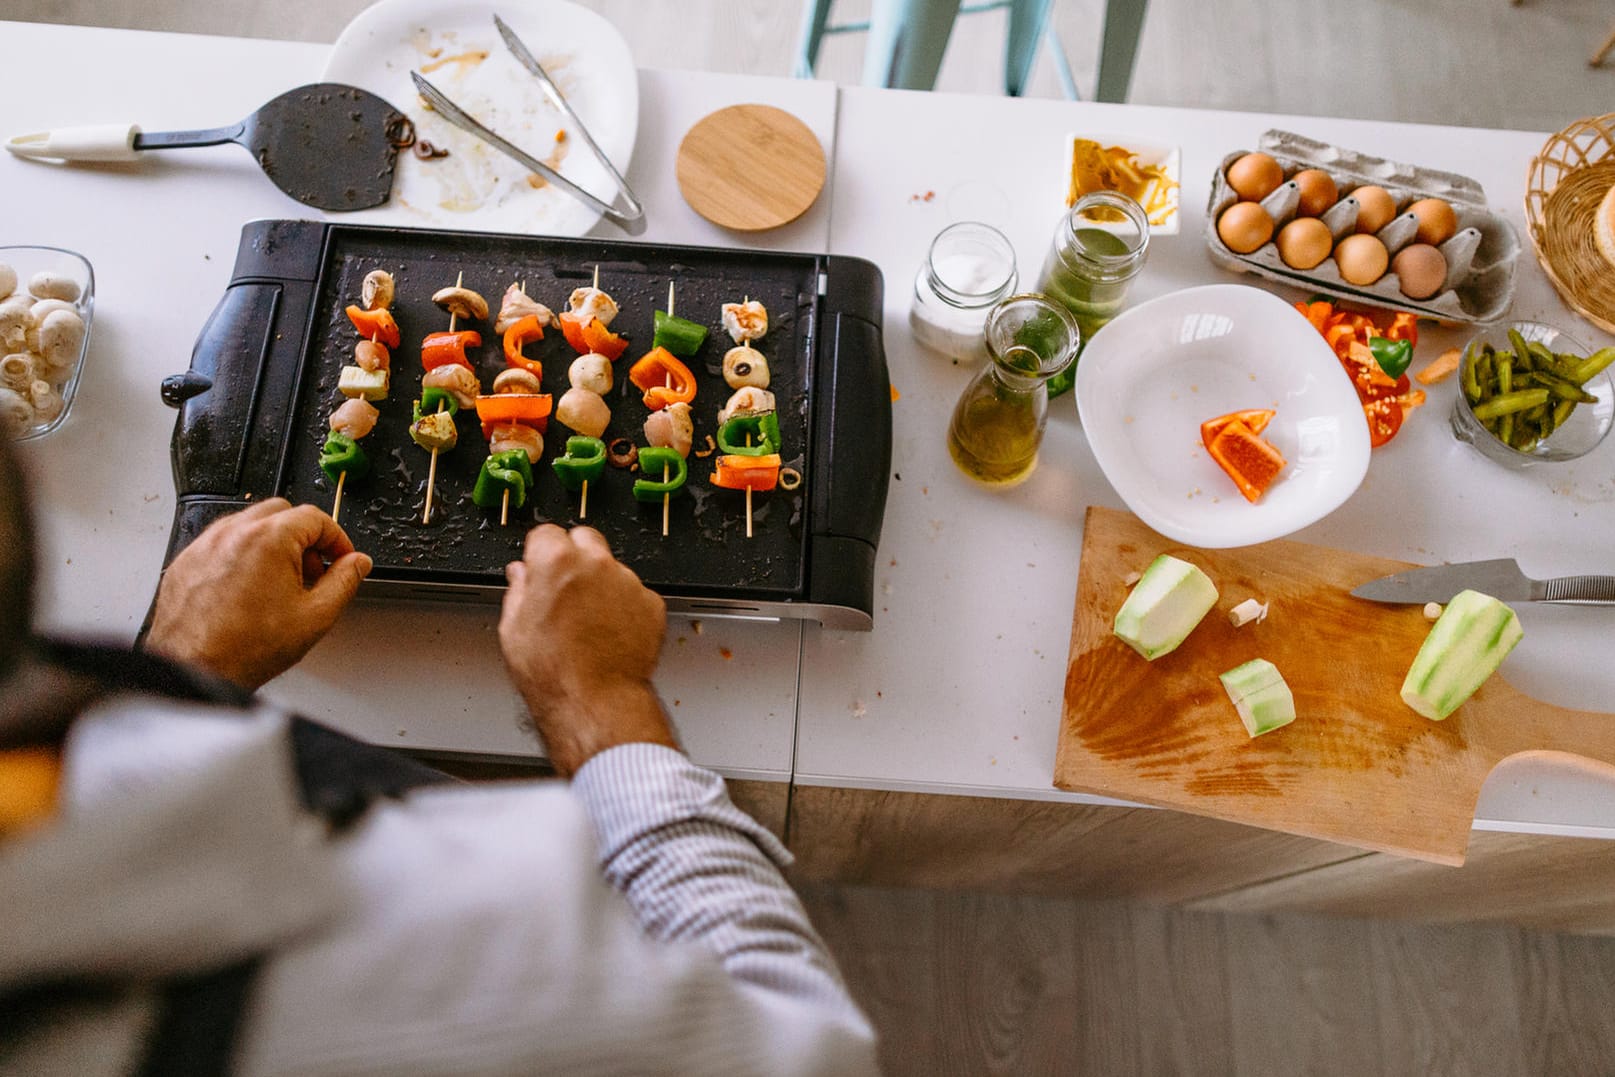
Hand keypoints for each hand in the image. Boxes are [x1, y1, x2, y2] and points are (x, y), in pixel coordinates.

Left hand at [145, 499, 371, 690]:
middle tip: (313, 569)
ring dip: (273, 543)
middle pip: (282, 513)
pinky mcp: (188, 560)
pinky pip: (223, 543)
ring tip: (280, 582)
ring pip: (250, 524)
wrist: (195, 668)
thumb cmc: (246, 648)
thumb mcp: (315, 616)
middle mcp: (234, 533)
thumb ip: (344, 581)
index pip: (315, 517)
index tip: (341, 557)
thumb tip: (357, 563)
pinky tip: (250, 588)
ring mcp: (206, 544)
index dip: (337, 538)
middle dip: (304, 537)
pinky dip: (242, 554)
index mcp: (269, 539)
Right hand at [499, 524, 676, 775]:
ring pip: (612, 568)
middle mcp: (597, 564)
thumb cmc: (554, 673)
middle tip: (565, 588)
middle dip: (574, 556)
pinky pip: (635, 595)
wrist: (595, 702)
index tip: (539, 566)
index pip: (546, 533)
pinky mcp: (651, 604)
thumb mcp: (514, 629)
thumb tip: (521, 576)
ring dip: (601, 584)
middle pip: (584, 539)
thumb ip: (518, 591)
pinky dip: (625, 607)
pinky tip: (610, 634)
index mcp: (556, 562)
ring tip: (588, 623)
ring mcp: (628, 582)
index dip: (540, 552)